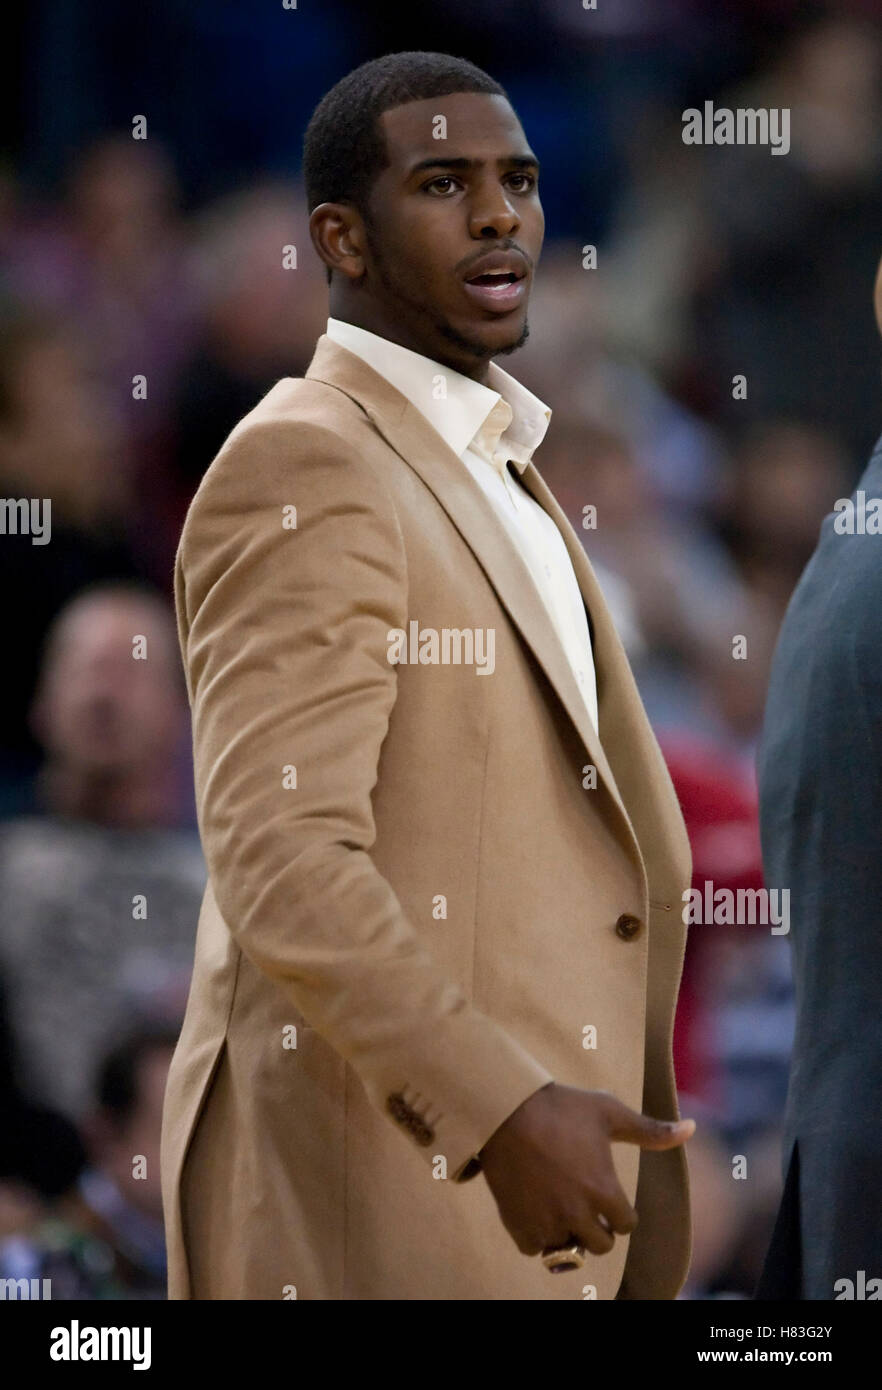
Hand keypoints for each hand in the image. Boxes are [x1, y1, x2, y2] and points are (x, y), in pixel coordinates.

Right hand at [478, 1081, 695, 1257]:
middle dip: (596, 1227)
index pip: (625, 1225)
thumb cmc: (561, 1107)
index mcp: (604, 1191)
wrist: (505, 1108)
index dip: (618, 1211)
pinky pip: (534, 1248)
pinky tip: (534, 1209)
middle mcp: (578, 1213)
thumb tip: (691, 1129)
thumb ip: (650, 1130)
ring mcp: (547, 1222)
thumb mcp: (608, 1112)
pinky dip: (535, 1235)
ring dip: (566, 1233)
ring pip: (566, 1249)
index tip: (605, 1194)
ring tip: (559, 1206)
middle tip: (583, 1203)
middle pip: (600, 1245)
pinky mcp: (519, 1225)